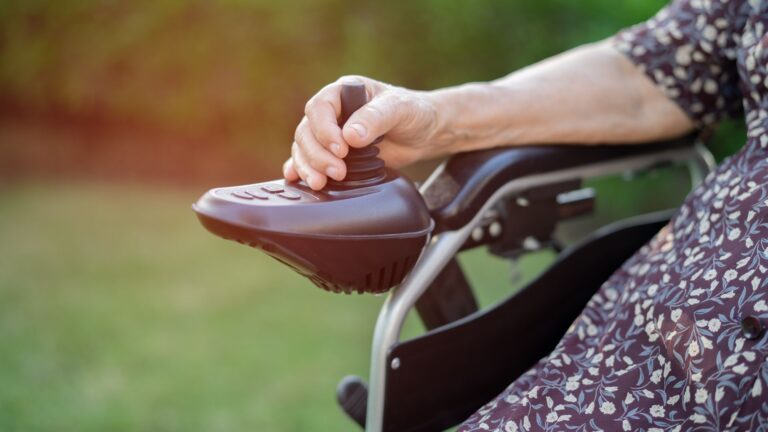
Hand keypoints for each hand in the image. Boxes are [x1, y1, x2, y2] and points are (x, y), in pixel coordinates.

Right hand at [283, 76, 438, 189]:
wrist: (425, 133)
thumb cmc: (414, 112)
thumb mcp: (399, 109)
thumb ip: (375, 118)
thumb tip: (351, 135)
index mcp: (344, 92)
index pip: (320, 108)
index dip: (325, 130)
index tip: (341, 149)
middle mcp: (333, 112)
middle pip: (307, 131)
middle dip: (317, 154)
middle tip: (337, 172)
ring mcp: (331, 134)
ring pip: (304, 148)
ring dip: (309, 166)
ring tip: (321, 183)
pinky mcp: (334, 155)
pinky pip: (308, 160)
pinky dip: (301, 170)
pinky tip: (296, 179)